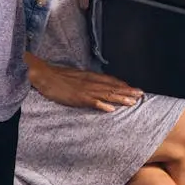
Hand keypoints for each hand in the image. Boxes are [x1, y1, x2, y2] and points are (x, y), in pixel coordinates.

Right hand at [25, 52, 142, 111]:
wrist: (43, 75)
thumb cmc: (58, 76)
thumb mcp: (76, 77)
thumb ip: (87, 81)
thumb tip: (97, 86)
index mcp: (90, 77)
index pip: (111, 81)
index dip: (124, 86)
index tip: (136, 90)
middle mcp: (90, 82)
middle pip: (112, 87)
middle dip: (128, 92)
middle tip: (141, 96)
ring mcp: (84, 90)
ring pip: (106, 94)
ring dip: (120, 98)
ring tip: (132, 102)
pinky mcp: (76, 97)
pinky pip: (91, 101)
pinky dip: (101, 105)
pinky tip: (110, 109)